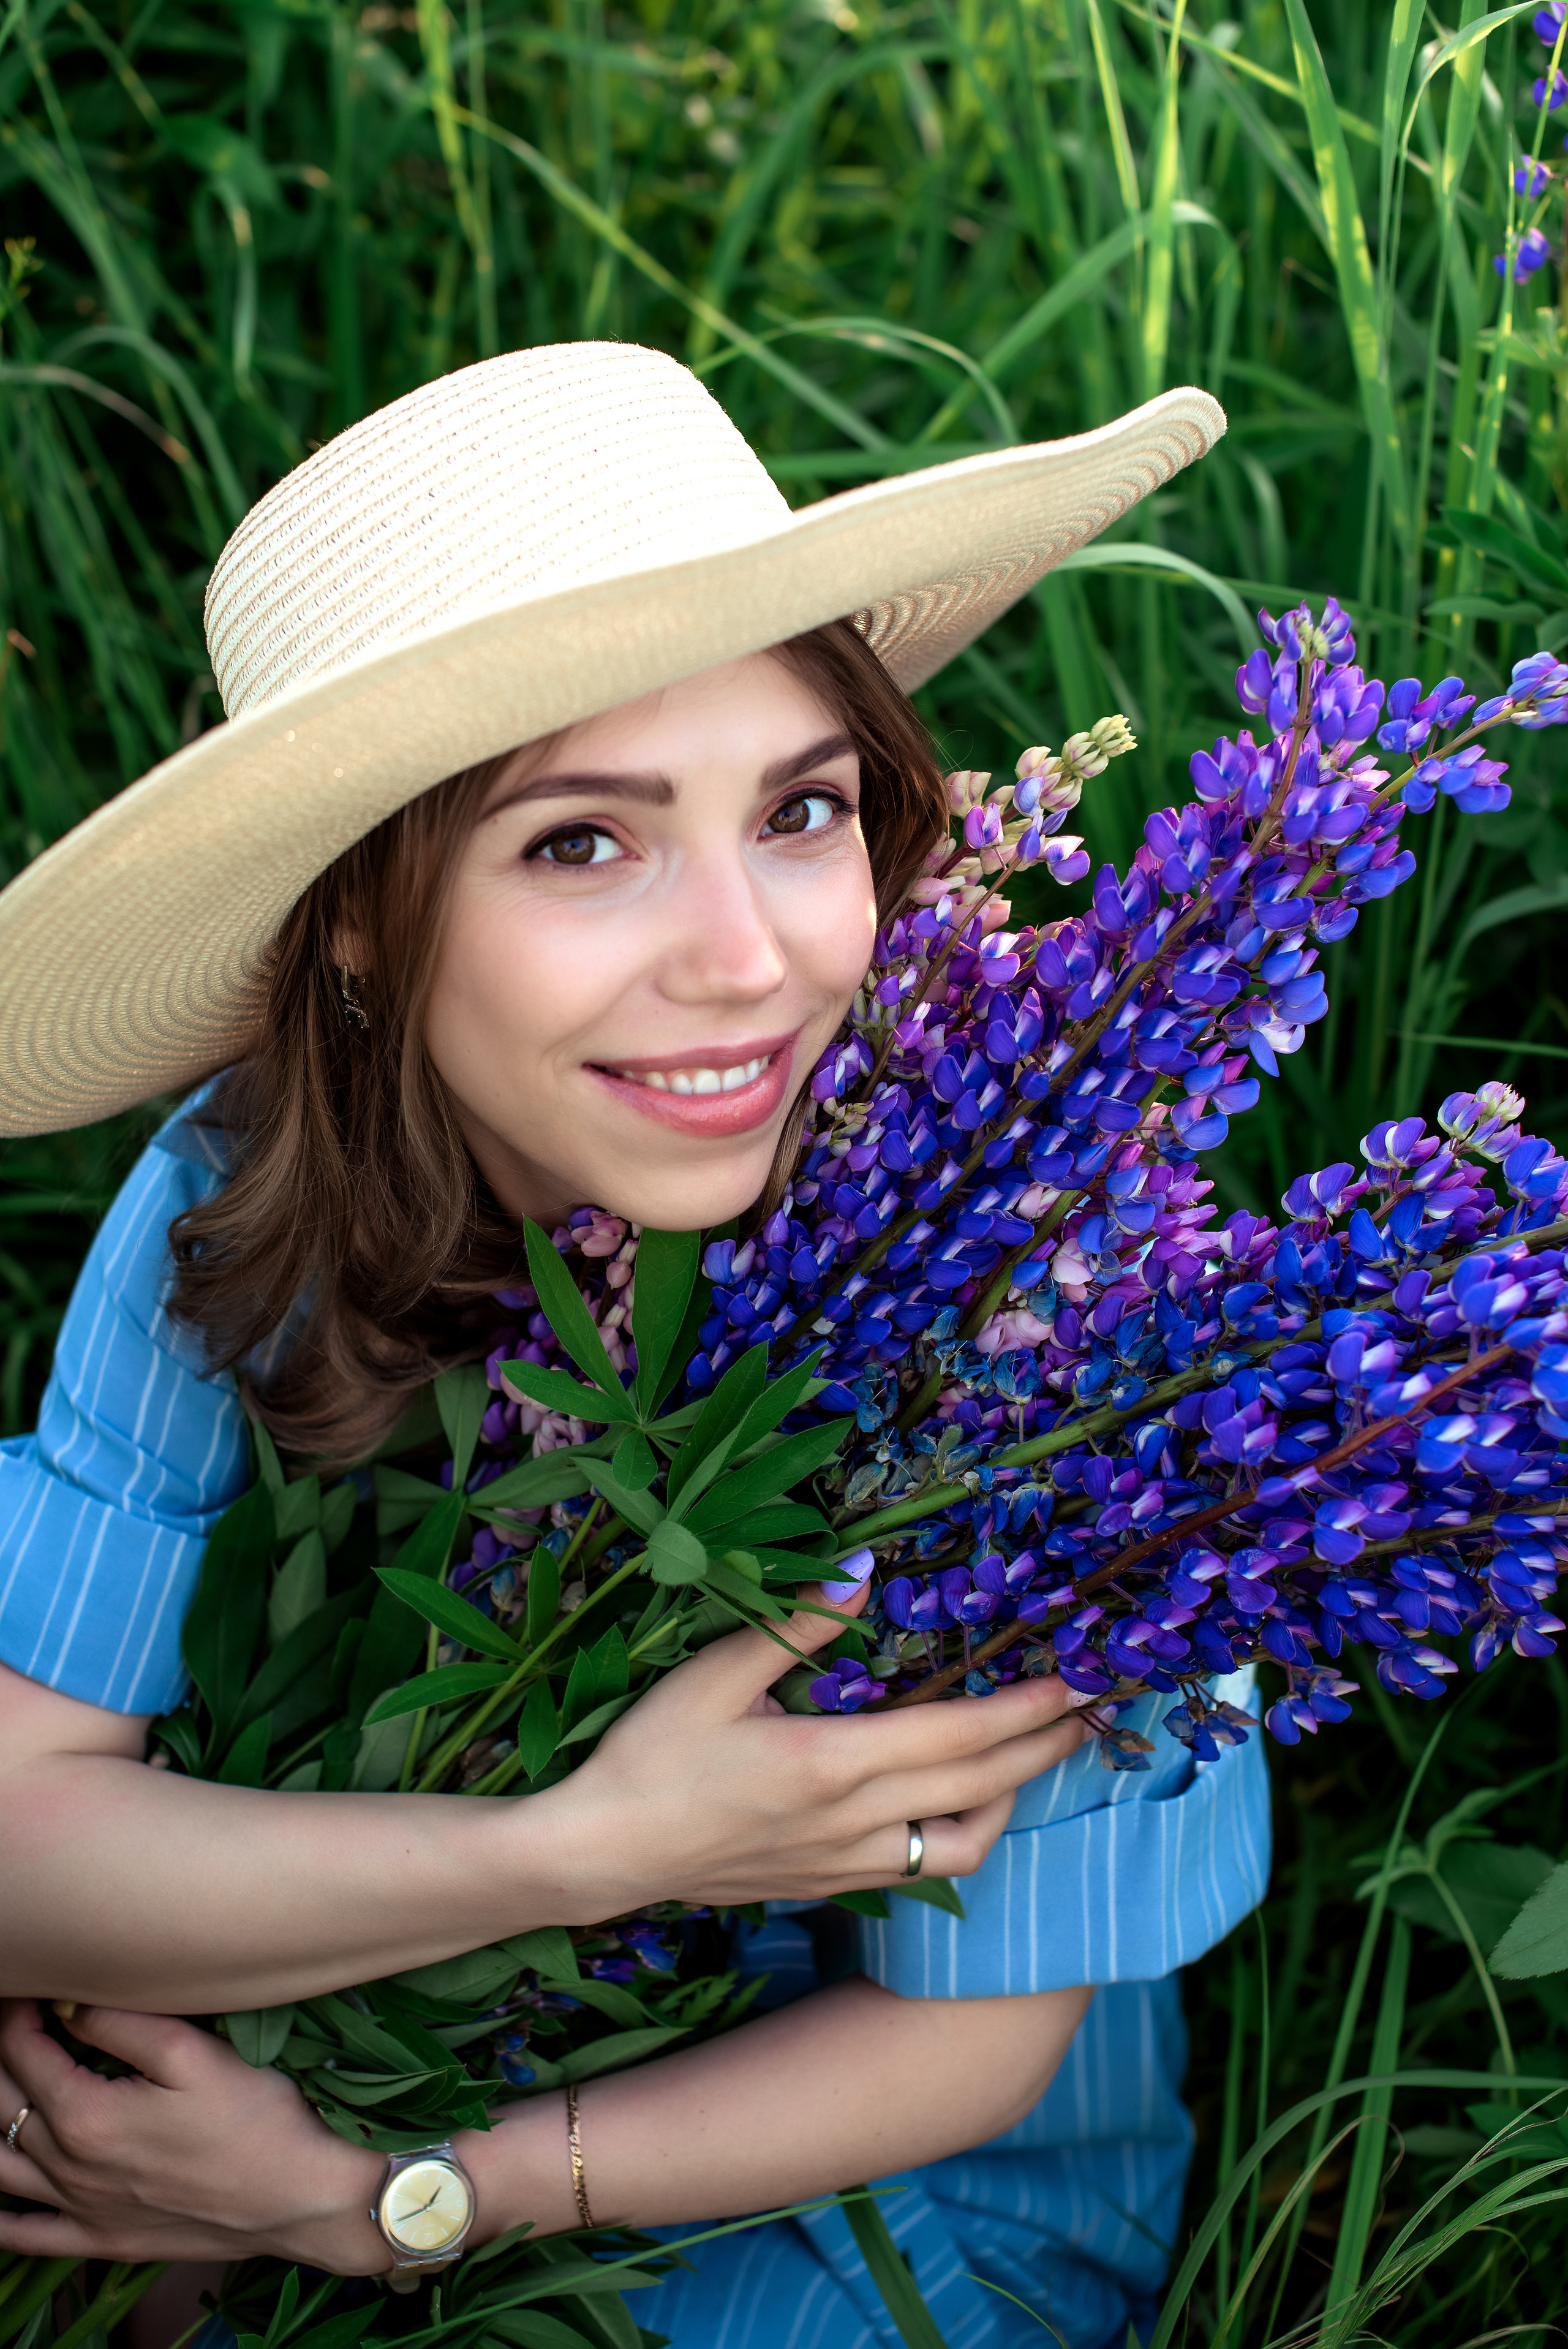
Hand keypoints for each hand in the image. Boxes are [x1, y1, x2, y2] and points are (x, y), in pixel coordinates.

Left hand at [0, 2001, 387, 2270]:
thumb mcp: (191, 2053)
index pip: (24, 2052)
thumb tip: (66, 2005)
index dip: (19, 2011)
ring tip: (9, 2084)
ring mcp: (80, 2211)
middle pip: (3, 2103)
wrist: (297, 2198)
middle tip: (21, 2022)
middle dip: (3, 2055)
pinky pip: (24, 2236)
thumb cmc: (255, 2118)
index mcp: (86, 2117)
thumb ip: (119, 2025)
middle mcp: (69, 2168)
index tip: (33, 1985)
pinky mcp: (100, 2241)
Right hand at [527, 1583, 1089, 1919]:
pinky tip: (962, 1804)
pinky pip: (923, 1867)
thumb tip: (862, 1571)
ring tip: (1032, 1758)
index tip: (1071, 1681)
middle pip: (979, 1788)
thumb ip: (796, 1626)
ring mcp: (846, 1863)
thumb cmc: (650, 1756)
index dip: (1021, 1710)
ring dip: (1010, 1800)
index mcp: (830, 1763)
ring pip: (963, 1843)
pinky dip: (961, 1833)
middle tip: (1088, 1713)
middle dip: (1043, 1748)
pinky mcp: (830, 1884)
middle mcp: (853, 1823)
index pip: (955, 1737)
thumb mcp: (712, 1675)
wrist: (604, 1853)